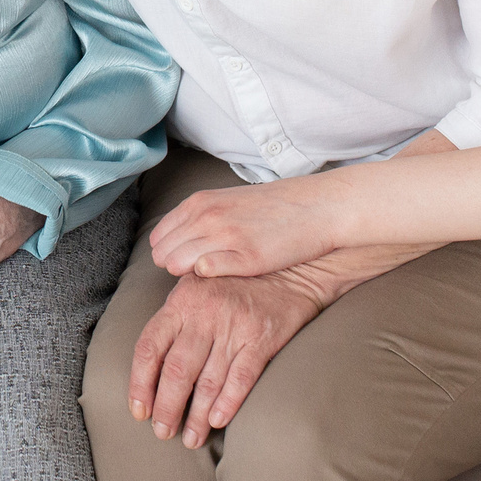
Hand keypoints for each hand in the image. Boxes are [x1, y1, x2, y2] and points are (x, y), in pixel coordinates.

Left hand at [129, 244, 433, 447]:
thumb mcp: (196, 287)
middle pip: (176, 371)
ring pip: (207, 382)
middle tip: (163, 432)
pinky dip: (227, 404)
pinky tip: (218, 422)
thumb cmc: (235, 284)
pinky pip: (240, 379)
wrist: (289, 271)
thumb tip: (149, 364)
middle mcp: (204, 314)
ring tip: (190, 438)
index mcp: (180, 301)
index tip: (139, 411)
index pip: (149, 348)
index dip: (140, 384)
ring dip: (196, 416)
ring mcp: (233, 327)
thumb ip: (173, 318)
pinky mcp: (261, 339)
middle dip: (166, 408)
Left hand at [150, 130, 457, 277]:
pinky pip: (206, 272)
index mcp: (201, 202)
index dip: (169, 253)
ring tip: (214, 277)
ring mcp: (225, 235)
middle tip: (200, 273)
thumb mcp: (231, 203)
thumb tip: (179, 242)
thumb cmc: (277, 208)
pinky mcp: (246, 257)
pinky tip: (228, 277)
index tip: (187, 261)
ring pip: (178, 264)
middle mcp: (207, 216)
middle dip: (175, 268)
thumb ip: (202, 219)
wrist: (320, 207)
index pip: (160, 237)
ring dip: (190, 276)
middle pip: (163, 254)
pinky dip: (210, 279)